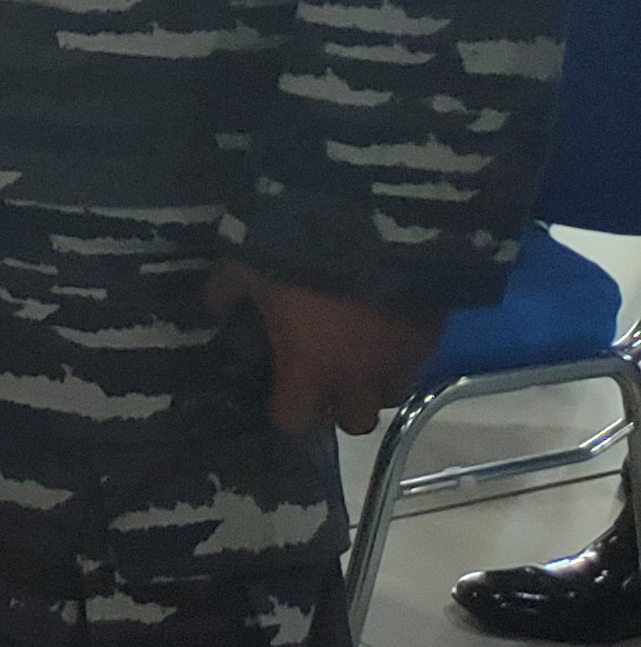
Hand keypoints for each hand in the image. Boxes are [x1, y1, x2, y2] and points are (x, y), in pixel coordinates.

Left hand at [202, 264, 446, 434]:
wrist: (374, 225)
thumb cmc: (298, 258)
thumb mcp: (244, 269)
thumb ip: (225, 294)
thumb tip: (214, 308)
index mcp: (308, 370)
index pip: (297, 421)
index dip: (287, 413)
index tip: (280, 396)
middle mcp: (358, 377)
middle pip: (356, 421)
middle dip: (341, 405)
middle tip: (325, 378)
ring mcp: (401, 359)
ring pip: (393, 394)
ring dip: (376, 383)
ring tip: (360, 355)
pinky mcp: (433, 334)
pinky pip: (418, 360)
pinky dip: (402, 354)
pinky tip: (386, 327)